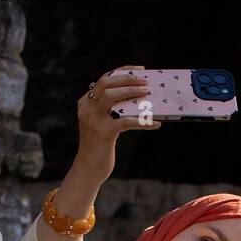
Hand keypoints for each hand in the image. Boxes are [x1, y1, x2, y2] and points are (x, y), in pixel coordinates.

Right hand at [75, 65, 162, 182]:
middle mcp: (87, 108)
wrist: (89, 169)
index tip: (139, 70)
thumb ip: (111, 110)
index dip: (122, 72)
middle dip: (127, 79)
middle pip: (107, 83)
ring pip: (112, 96)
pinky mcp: (103, 133)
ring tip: (147, 94)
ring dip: (131, 92)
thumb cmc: (100, 146)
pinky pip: (125, 122)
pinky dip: (142, 121)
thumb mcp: (101, 123)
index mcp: (85, 102)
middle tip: (146, 82)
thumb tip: (138, 97)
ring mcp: (93, 120)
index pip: (104, 79)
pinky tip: (155, 124)